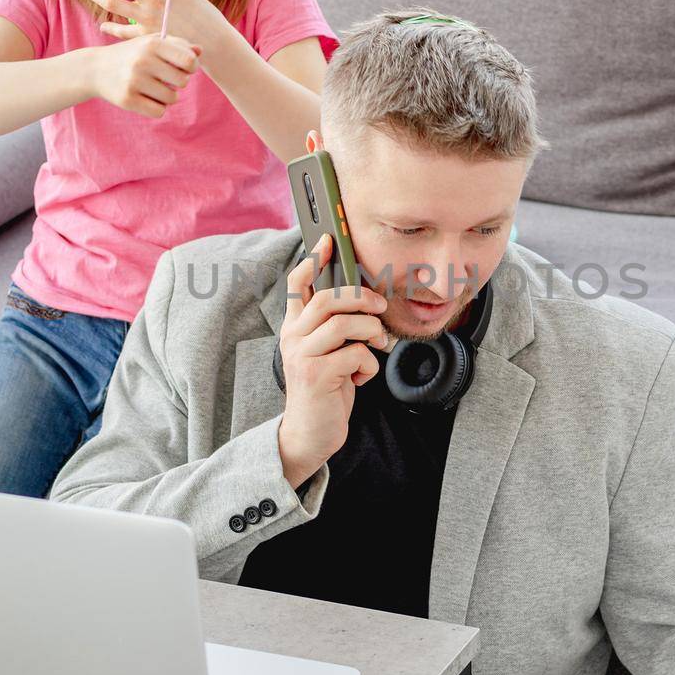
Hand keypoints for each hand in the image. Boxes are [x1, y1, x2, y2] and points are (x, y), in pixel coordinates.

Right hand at [91, 32, 200, 118]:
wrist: (95, 69)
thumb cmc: (131, 54)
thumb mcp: (151, 43)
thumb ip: (177, 45)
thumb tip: (200, 51)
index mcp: (152, 44)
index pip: (189, 61)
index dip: (192, 67)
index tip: (184, 68)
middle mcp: (143, 61)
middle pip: (183, 82)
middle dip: (178, 82)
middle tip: (165, 78)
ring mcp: (134, 81)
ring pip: (172, 98)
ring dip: (167, 96)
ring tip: (154, 88)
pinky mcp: (127, 99)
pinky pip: (159, 111)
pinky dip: (157, 108)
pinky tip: (146, 98)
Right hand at [275, 233, 393, 485]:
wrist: (310, 434)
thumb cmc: (326, 389)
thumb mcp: (328, 353)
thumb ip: (337, 328)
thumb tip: (366, 301)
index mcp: (295, 327)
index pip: (299, 283)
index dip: (314, 259)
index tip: (329, 240)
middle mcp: (293, 336)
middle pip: (329, 298)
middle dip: (362, 298)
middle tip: (381, 309)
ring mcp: (302, 355)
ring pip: (345, 324)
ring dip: (371, 332)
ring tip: (377, 346)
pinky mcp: (316, 376)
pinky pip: (356, 355)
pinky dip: (369, 365)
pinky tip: (362, 378)